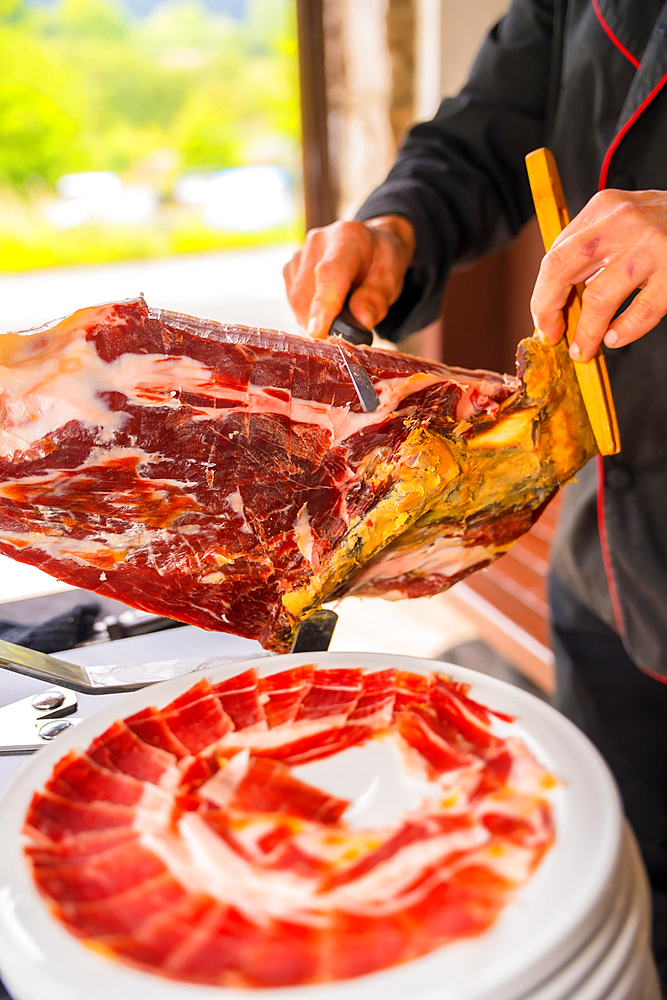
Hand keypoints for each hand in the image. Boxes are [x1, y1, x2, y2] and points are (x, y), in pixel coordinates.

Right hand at [283, 215, 415, 338]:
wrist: (369, 244)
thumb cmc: (380, 262)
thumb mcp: (391, 279)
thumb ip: (377, 299)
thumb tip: (362, 320)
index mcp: (348, 238)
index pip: (330, 274)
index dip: (323, 304)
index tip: (317, 331)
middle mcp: (317, 242)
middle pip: (307, 294)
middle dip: (321, 323)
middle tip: (342, 337)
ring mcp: (299, 255)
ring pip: (298, 302)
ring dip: (315, 319)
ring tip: (339, 314)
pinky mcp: (290, 269)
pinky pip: (294, 301)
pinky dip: (309, 313)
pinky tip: (326, 307)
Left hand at [530, 189, 666, 361]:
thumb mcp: (624, 216)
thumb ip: (593, 244)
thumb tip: (557, 294)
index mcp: (604, 207)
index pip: (555, 255)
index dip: (543, 294)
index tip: (544, 318)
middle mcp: (623, 223)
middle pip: (561, 270)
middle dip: (548, 309)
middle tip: (552, 334)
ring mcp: (652, 247)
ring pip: (599, 298)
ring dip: (586, 332)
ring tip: (585, 348)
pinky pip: (641, 311)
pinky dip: (624, 331)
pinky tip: (616, 337)